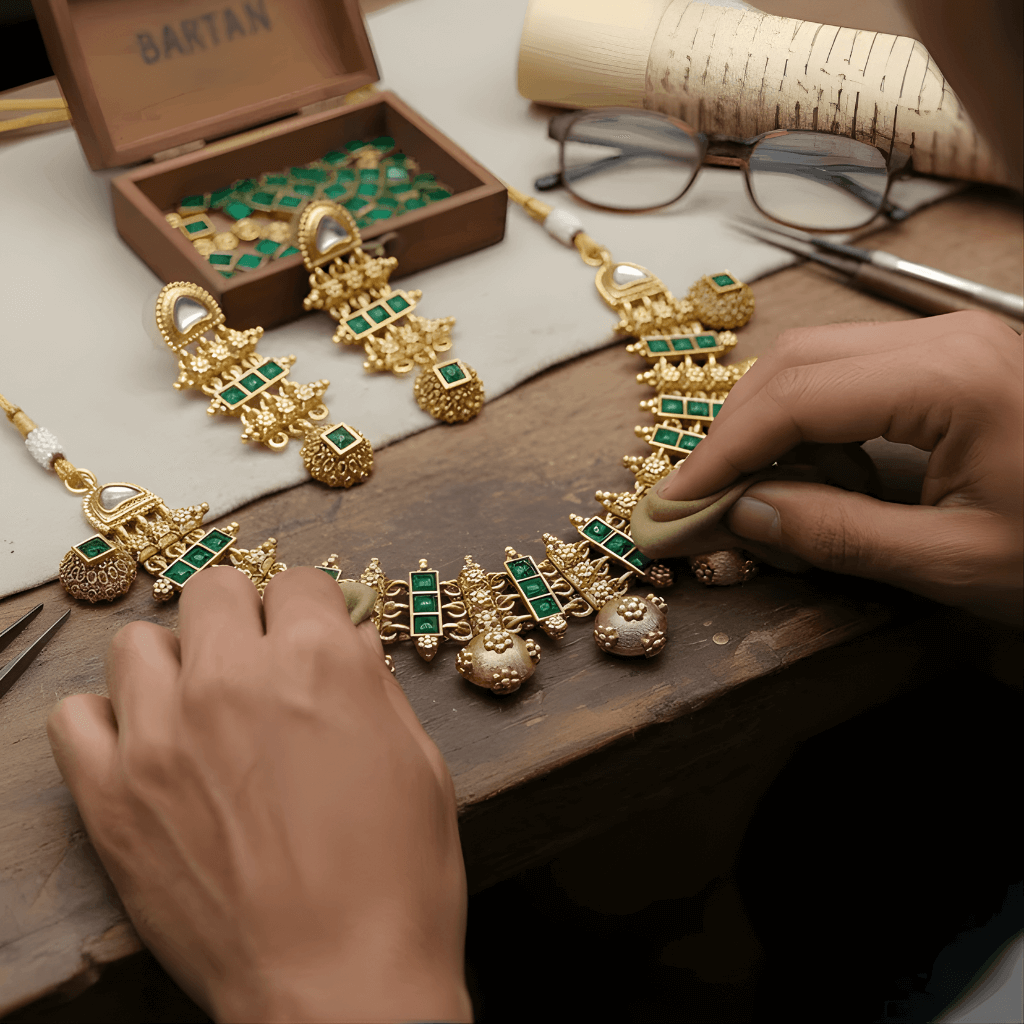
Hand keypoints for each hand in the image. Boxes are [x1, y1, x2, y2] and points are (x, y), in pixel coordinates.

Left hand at [46, 566, 471, 1022]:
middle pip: (213, 589)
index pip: (299, 582)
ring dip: (175, 662)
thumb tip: (346, 640)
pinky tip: (146, 747)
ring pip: (140, 642)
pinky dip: (107, 720)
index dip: (310, 610)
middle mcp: (234, 678)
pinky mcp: (112, 795)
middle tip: (256, 663)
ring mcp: (163, 733)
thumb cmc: (395, 880)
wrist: (338, 984)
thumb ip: (372, 685)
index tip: (307, 634)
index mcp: (321, 661)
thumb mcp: (417, 760)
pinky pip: (76, 715)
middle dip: (241, 617)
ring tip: (198, 706)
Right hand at [657, 311, 1022, 624]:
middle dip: (735, 431)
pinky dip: (809, 419)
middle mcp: (942, 337)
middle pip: (795, 362)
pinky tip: (807, 471)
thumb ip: (837, 535)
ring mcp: (950, 340)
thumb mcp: (955, 561)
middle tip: (699, 496)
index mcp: (949, 378)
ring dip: (768, 422)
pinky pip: (852, 372)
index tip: (676, 501)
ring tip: (747, 490)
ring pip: (817, 359)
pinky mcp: (954, 358)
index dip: (721, 453)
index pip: (795, 399)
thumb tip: (741, 514)